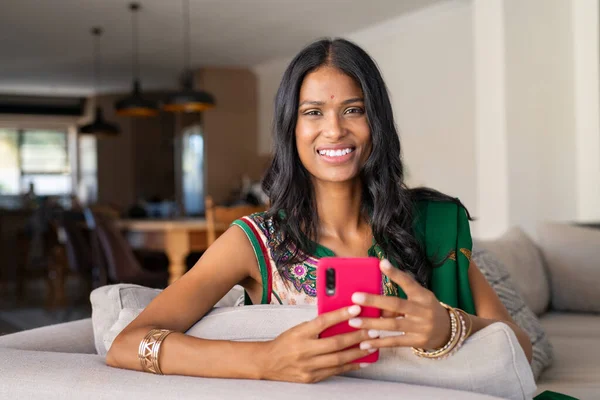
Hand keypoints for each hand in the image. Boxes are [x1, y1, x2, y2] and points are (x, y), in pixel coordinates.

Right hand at [259, 305, 376, 382]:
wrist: (268, 363)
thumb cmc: (285, 342)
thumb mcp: (298, 328)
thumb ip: (317, 325)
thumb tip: (341, 317)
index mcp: (299, 333)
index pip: (323, 322)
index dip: (341, 315)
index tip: (356, 308)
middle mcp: (303, 350)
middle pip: (335, 343)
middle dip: (357, 336)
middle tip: (372, 330)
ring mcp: (308, 366)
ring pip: (338, 359)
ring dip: (358, 352)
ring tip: (372, 345)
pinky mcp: (312, 377)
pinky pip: (335, 371)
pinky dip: (351, 365)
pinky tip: (362, 360)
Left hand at [349, 259, 450, 350]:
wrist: (448, 331)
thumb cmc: (426, 309)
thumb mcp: (420, 298)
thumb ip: (401, 296)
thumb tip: (374, 296)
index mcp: (423, 295)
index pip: (408, 282)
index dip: (395, 273)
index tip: (381, 263)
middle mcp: (423, 310)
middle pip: (397, 305)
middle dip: (375, 301)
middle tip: (355, 297)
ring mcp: (421, 327)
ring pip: (393, 325)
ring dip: (372, 324)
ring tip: (353, 321)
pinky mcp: (417, 342)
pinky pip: (395, 342)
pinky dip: (379, 343)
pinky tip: (364, 343)